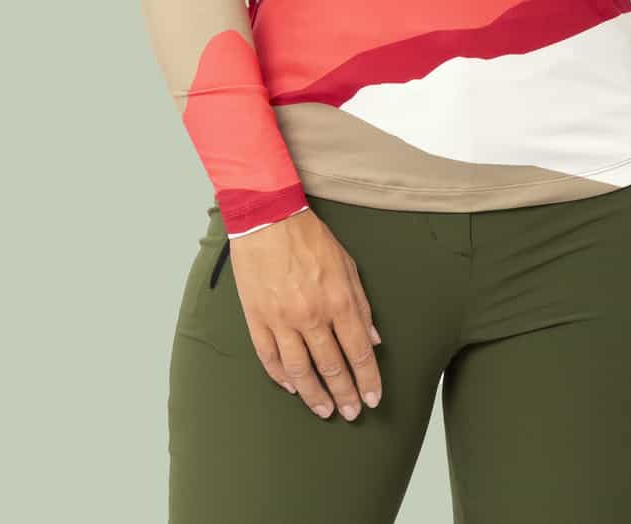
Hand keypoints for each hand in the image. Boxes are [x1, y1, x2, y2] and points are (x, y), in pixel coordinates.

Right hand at [229, 208, 383, 421]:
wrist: (267, 218)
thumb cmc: (309, 237)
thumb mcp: (347, 264)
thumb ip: (361, 304)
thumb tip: (373, 339)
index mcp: (338, 299)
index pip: (358, 351)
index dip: (367, 379)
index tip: (373, 399)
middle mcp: (311, 314)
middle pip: (331, 366)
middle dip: (345, 394)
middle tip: (351, 413)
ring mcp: (281, 319)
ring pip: (300, 370)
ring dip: (314, 395)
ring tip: (324, 410)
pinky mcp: (257, 318)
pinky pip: (269, 357)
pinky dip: (281, 377)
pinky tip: (292, 387)